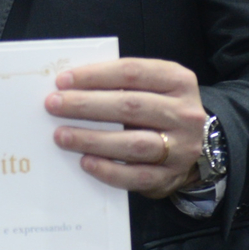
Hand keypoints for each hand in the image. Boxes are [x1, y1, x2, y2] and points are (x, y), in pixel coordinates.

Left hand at [45, 58, 207, 199]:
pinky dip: (107, 170)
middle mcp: (185, 114)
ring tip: (61, 135)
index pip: (132, 73)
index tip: (63, 80)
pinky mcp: (170, 177)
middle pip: (130, 106)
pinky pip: (135, 176)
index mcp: (178, 81)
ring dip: (92, 139)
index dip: (95, 75)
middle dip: (86, 105)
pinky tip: (85, 162)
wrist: (194, 148)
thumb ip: (121, 84)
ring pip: (133, 143)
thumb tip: (70, 86)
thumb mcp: (152, 88)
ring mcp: (181, 148)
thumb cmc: (160, 111)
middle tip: (53, 105)